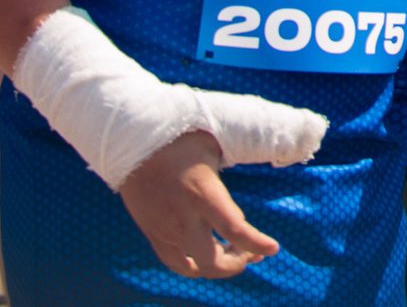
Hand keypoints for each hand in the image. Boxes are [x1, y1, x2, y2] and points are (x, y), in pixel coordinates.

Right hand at [117, 129, 279, 279]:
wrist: (129, 143)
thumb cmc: (179, 136)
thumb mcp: (215, 142)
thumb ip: (240, 155)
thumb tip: (277, 151)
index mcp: (202, 194)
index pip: (234, 229)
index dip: (256, 243)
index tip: (273, 248)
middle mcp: (183, 219)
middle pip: (212, 262)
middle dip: (238, 262)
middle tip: (252, 252)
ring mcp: (164, 230)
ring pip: (193, 268)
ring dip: (216, 266)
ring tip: (232, 253)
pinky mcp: (152, 233)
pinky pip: (174, 262)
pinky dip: (193, 266)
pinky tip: (204, 254)